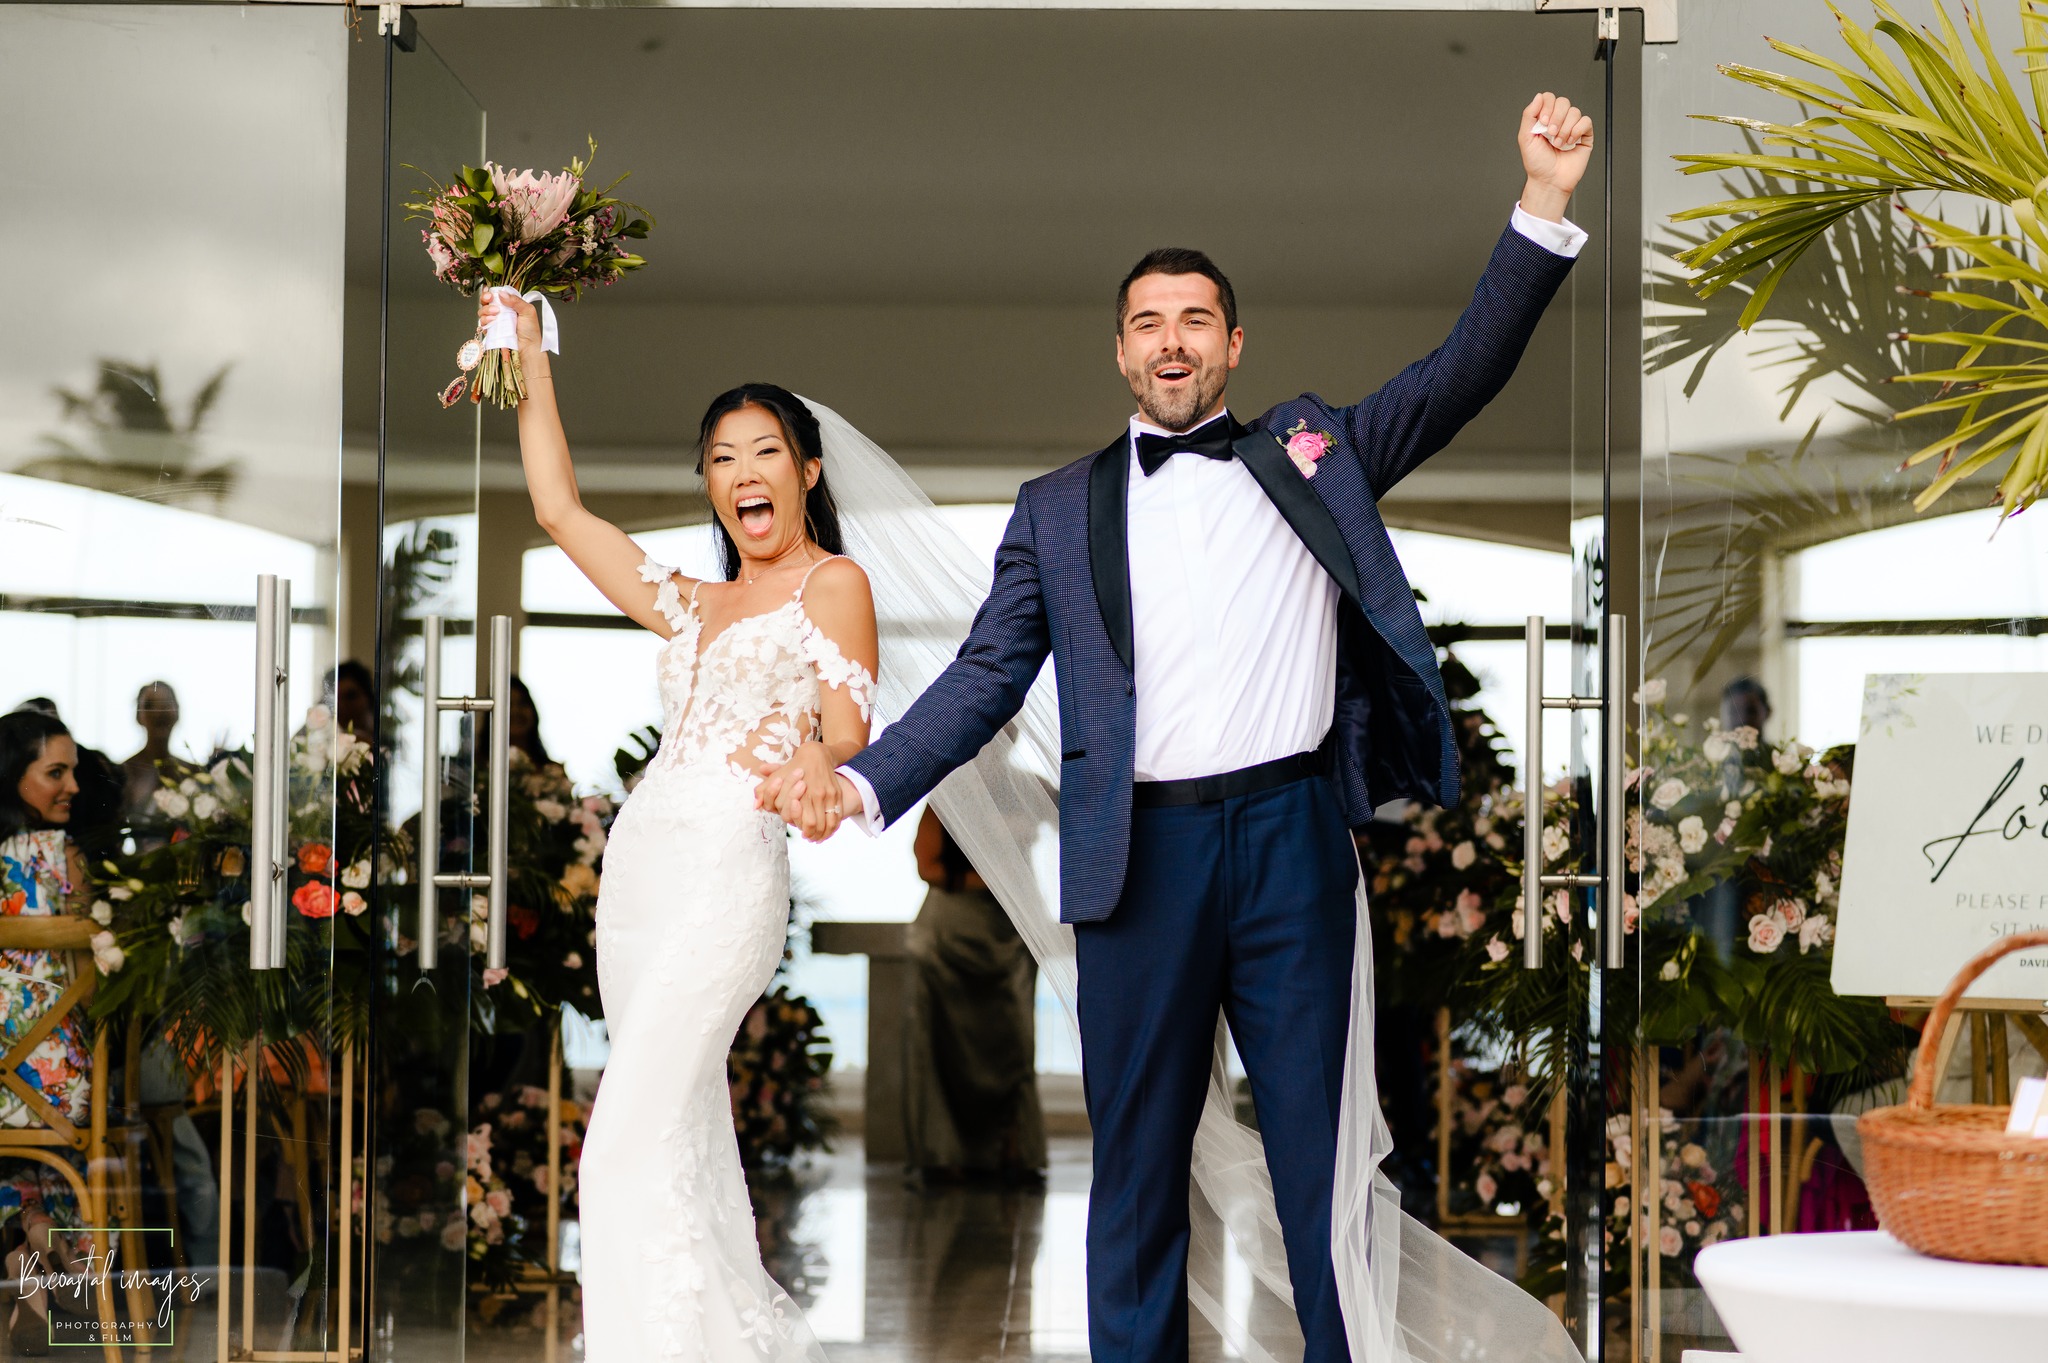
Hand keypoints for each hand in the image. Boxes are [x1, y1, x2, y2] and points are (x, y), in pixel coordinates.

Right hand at [476, 287, 543, 357]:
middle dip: (485, 298)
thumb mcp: (528, 311)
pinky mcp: (491, 330)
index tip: (491, 293)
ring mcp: (495, 321)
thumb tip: (502, 294)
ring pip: (482, 311)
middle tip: (490, 299)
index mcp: (510, 305)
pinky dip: (485, 320)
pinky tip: (492, 320)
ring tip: (495, 313)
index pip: (497, 295)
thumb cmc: (531, 331)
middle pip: (486, 301)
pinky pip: (482, 323)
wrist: (528, 348)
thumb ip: (515, 300)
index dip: (491, 292)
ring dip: (486, 310)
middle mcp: (501, 312)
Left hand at [755, 743, 852, 841]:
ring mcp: (829, 794)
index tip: (803, 834)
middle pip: (815, 824)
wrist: (816, 753)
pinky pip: (838, 815)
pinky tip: (829, 830)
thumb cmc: (794, 766)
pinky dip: (834, 826)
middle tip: (810, 838)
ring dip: (824, 833)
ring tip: (819, 837)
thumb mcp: (777, 776)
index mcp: (801, 791)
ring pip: (828, 823)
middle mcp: (816, 794)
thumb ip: (764, 791)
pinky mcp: (837, 793)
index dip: (800, 828)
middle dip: (812, 834)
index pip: (800, 819)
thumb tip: (755, 806)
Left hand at [1517, 91, 1593, 221]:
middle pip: (1563, 102)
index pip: (1549, 98)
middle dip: (1556, 118)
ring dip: (1565, 129)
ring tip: (1558, 144)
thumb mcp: (1525, 138)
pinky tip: (1570, 142)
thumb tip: (1538, 96)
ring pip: (1574, 112)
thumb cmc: (1537, 163)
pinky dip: (1577, 130)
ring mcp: (1572, 127)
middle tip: (1550, 134)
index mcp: (1544, 119)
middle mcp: (1559, 121)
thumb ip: (1529, 115)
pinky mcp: (1584, 135)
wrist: (1549, 181)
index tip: (1541, 123)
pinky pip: (1586, 121)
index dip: (1546, 106)